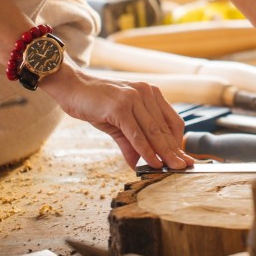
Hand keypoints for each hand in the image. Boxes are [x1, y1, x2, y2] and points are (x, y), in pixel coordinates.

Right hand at [45, 68, 192, 169]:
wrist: (72, 87)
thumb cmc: (95, 103)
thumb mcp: (118, 123)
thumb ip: (131, 142)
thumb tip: (138, 164)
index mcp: (151, 93)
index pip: (172, 121)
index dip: (179, 141)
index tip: (184, 158)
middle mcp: (147, 93)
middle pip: (166, 128)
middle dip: (175, 150)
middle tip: (184, 168)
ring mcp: (134, 98)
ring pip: (154, 132)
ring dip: (164, 153)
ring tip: (171, 169)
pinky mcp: (121, 107)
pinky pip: (137, 134)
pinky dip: (146, 151)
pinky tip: (152, 163)